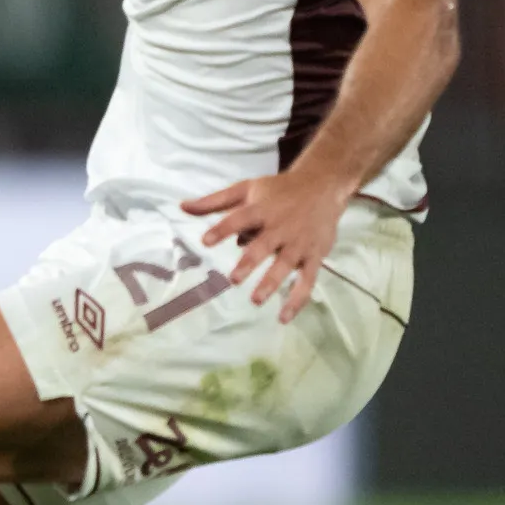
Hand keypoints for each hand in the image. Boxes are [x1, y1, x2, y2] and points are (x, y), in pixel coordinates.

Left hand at [183, 169, 349, 321]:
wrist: (323, 186)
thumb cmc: (278, 190)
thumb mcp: (246, 188)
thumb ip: (214, 201)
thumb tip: (181, 206)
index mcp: (261, 210)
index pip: (239, 219)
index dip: (223, 229)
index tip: (205, 241)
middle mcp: (281, 227)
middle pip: (264, 245)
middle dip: (250, 262)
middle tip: (234, 279)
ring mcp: (299, 243)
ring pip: (285, 265)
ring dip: (272, 282)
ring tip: (256, 300)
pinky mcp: (314, 256)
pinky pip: (307, 281)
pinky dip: (297, 300)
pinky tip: (283, 318)